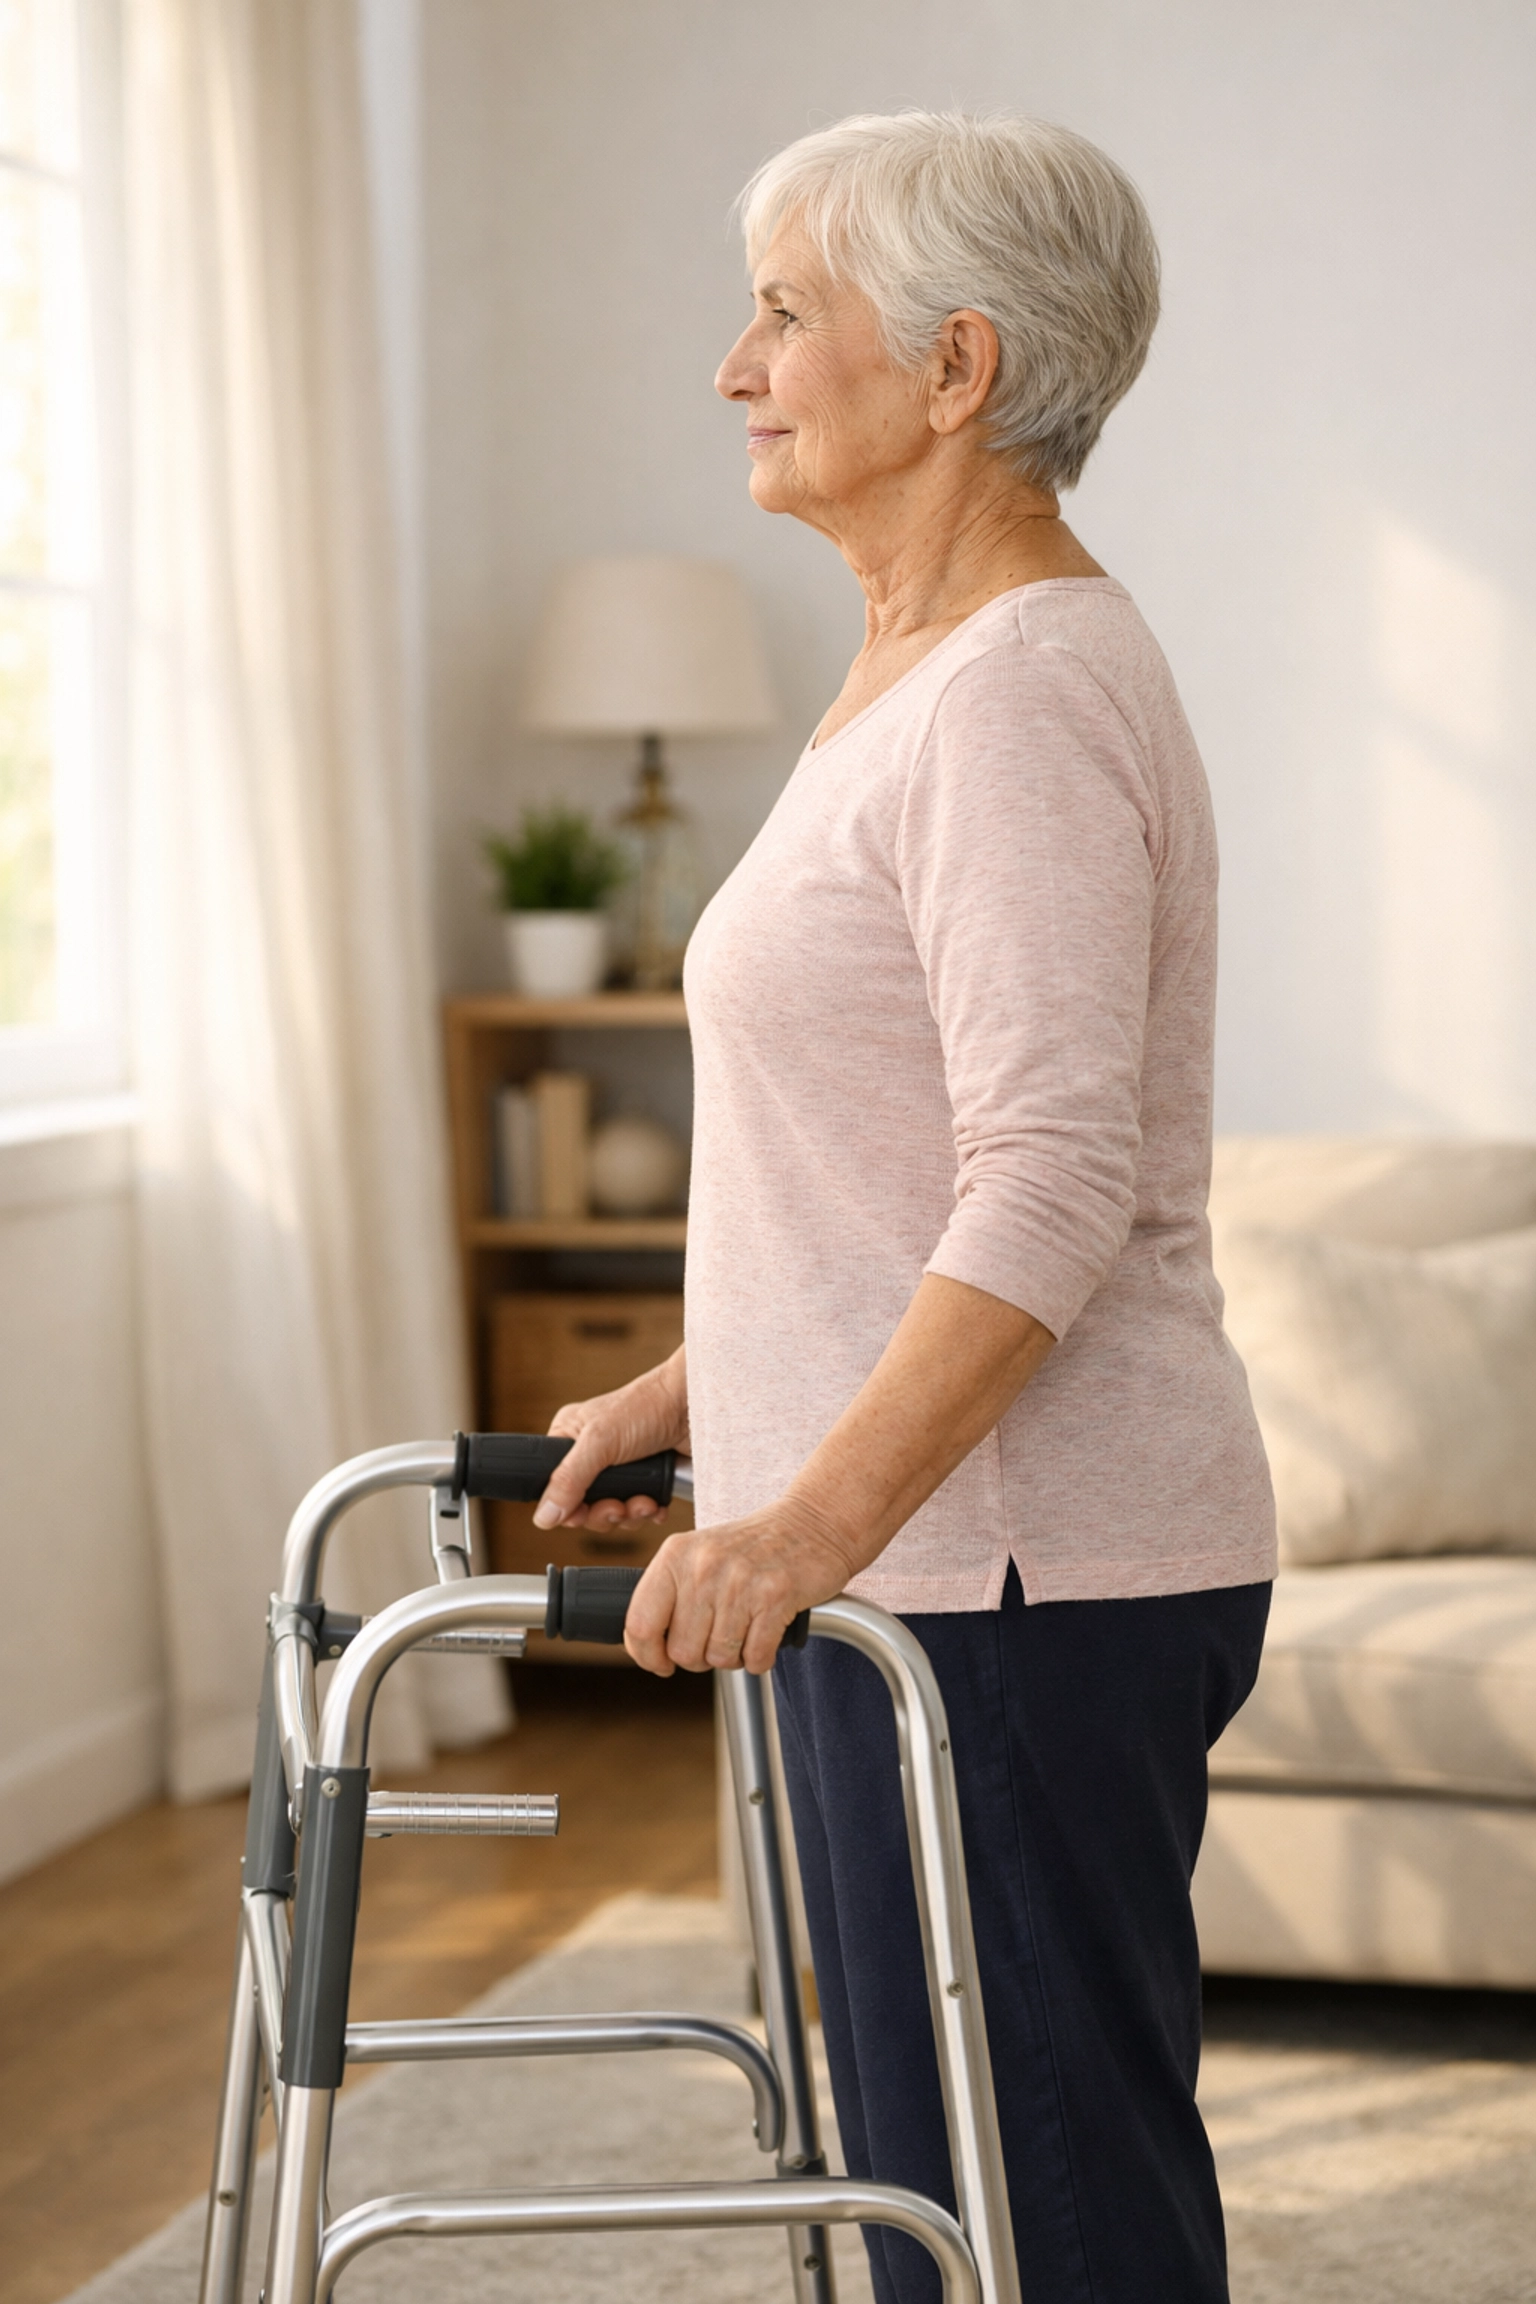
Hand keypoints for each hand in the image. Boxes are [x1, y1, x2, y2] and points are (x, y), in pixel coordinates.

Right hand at [534, 1349, 688, 1533]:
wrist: (696, 1405)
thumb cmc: (647, 1406)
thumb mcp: (600, 1442)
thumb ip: (569, 1479)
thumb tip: (543, 1515)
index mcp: (569, 1439)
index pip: (553, 1486)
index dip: (568, 1506)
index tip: (583, 1512)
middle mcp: (592, 1455)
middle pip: (584, 1506)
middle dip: (605, 1513)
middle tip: (619, 1507)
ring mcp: (621, 1468)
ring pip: (613, 1513)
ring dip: (629, 1514)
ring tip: (644, 1501)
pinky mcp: (647, 1479)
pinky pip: (638, 1511)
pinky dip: (647, 1512)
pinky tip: (655, 1503)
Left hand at [624, 1497, 856, 1676]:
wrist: (813, 1523)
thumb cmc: (755, 1546)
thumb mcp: (700, 1555)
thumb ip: (671, 1594)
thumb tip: (647, 1648)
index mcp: (676, 1554)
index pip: (640, 1623)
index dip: (646, 1656)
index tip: (660, 1663)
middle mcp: (703, 1566)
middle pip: (682, 1650)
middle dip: (700, 1657)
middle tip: (719, 1637)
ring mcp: (739, 1581)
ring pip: (719, 1657)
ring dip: (734, 1655)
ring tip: (746, 1628)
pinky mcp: (775, 1597)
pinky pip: (755, 1657)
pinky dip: (761, 1657)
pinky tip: (766, 1634)